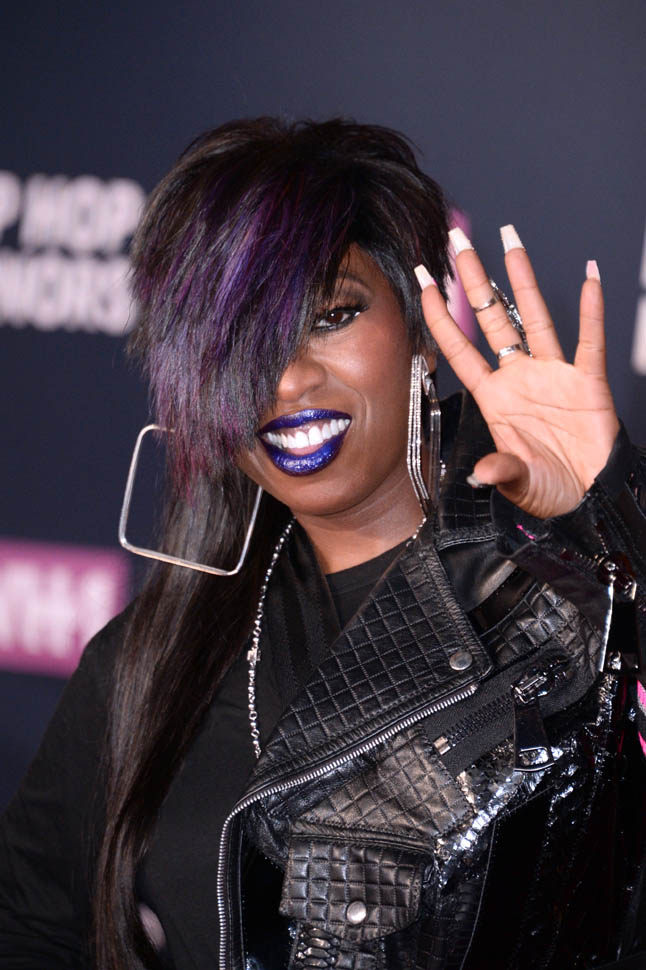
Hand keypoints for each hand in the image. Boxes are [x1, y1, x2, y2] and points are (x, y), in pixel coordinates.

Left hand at [416, 225, 619, 518]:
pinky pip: (590, 341)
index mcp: (493, 398)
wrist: (587, 498)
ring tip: (509, 240)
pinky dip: (592, 310)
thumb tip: (480, 474)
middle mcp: (518, 378)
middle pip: (492, 318)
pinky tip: (589, 277)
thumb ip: (500, 470)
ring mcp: (552, 374)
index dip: (440, 316)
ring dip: (523, 279)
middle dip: (474, 279)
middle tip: (457, 242)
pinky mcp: (587, 381)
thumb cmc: (546, 490)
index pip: (459, 348)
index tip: (422, 282)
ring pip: (534, 316)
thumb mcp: (516, 481)